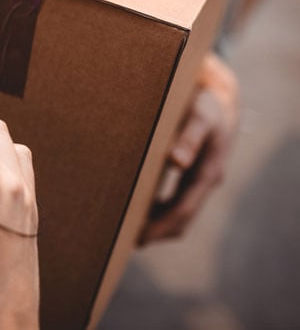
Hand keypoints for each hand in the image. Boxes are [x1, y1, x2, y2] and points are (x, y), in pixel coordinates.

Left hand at [141, 53, 238, 243]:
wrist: (219, 100)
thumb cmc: (205, 106)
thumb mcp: (199, 116)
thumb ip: (189, 137)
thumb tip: (176, 161)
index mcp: (207, 173)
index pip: (182, 211)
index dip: (159, 226)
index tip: (138, 238)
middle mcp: (205, 182)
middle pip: (180, 220)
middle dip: (155, 233)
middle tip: (121, 241)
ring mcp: (199, 182)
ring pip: (178, 213)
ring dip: (156, 224)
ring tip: (124, 229)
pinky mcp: (192, 177)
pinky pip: (176, 201)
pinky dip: (157, 210)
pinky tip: (135, 208)